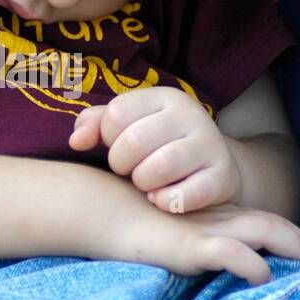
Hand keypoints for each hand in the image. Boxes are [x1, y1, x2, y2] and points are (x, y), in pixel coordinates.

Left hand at [69, 88, 242, 212]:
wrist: (214, 168)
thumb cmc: (158, 146)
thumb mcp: (128, 126)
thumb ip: (96, 125)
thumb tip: (76, 141)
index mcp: (164, 97)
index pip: (115, 115)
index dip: (106, 138)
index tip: (117, 147)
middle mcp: (190, 115)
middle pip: (133, 142)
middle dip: (121, 164)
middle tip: (129, 171)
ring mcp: (210, 145)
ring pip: (158, 168)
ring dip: (143, 184)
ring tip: (146, 185)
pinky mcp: (223, 177)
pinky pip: (184, 195)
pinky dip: (165, 202)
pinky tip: (161, 200)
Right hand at [80, 171, 299, 285]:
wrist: (99, 211)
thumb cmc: (126, 224)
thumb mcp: (164, 235)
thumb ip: (187, 246)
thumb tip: (209, 267)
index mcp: (211, 215)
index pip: (260, 221)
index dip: (287, 236)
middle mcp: (215, 218)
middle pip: (271, 224)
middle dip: (299, 243)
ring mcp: (205, 229)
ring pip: (262, 232)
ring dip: (290, 248)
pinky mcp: (191, 245)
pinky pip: (231, 254)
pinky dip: (252, 266)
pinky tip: (262, 276)